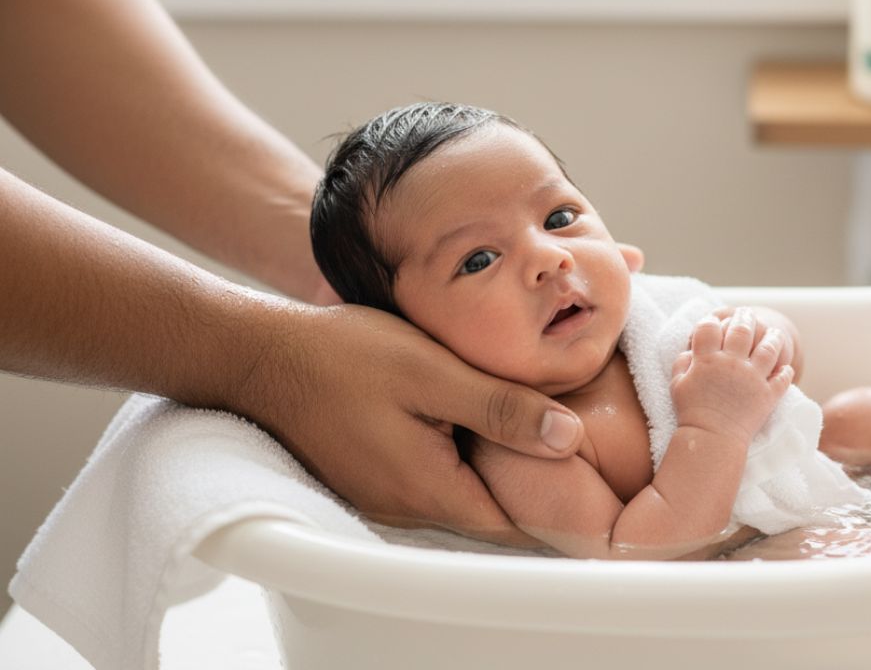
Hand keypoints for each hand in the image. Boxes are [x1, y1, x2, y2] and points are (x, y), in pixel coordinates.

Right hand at [241, 303, 583, 544]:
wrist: (266, 355)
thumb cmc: (345, 356)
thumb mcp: (431, 371)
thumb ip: (499, 407)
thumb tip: (568, 438)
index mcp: (428, 488)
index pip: (514, 525)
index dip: (558, 505)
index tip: (594, 483)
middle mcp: (407, 506)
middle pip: (490, 510)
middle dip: (530, 482)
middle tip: (573, 446)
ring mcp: (386, 494)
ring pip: (462, 491)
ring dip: (495, 465)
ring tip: (531, 427)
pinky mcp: (374, 473)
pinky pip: (433, 475)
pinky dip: (461, 454)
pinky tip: (474, 417)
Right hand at [669, 308, 791, 444]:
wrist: (711, 438)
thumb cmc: (691, 412)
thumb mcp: (677, 384)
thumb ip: (683, 363)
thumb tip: (690, 351)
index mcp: (707, 359)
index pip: (710, 327)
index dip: (711, 321)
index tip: (714, 321)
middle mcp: (732, 363)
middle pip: (742, 330)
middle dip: (745, 318)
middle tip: (747, 313)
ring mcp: (752, 378)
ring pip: (768, 348)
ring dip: (772, 337)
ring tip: (774, 332)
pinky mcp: (768, 395)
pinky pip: (782, 378)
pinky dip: (786, 371)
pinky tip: (786, 367)